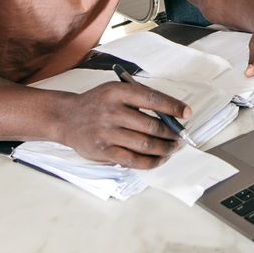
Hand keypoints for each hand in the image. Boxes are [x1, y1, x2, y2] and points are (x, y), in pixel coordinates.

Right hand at [56, 80, 190, 168]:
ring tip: (173, 148)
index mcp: (117, 92)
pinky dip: (151, 161)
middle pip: (152, 126)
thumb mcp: (115, 91)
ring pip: (145, 145)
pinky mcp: (104, 151)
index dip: (173, 107)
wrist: (67, 118)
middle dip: (172, 133)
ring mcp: (107, 132)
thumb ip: (139, 99)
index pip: (152, 98)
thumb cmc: (97, 104)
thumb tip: (171, 116)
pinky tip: (159, 159)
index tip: (186, 113)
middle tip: (180, 136)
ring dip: (165, 149)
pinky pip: (133, 160)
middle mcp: (112, 111)